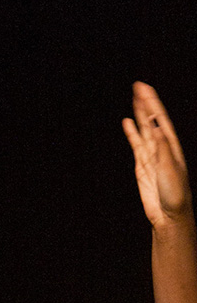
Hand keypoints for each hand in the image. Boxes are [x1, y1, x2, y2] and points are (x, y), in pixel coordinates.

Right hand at [123, 82, 192, 228]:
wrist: (169, 215)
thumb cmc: (175, 194)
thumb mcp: (170, 169)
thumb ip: (162, 148)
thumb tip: (156, 126)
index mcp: (171, 146)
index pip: (160, 119)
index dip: (152, 103)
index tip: (144, 89)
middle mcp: (162, 148)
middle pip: (152, 120)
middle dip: (146, 103)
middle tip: (138, 86)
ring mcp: (151, 156)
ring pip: (144, 130)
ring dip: (139, 114)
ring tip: (135, 99)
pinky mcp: (142, 166)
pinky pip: (136, 145)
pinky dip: (132, 133)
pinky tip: (128, 123)